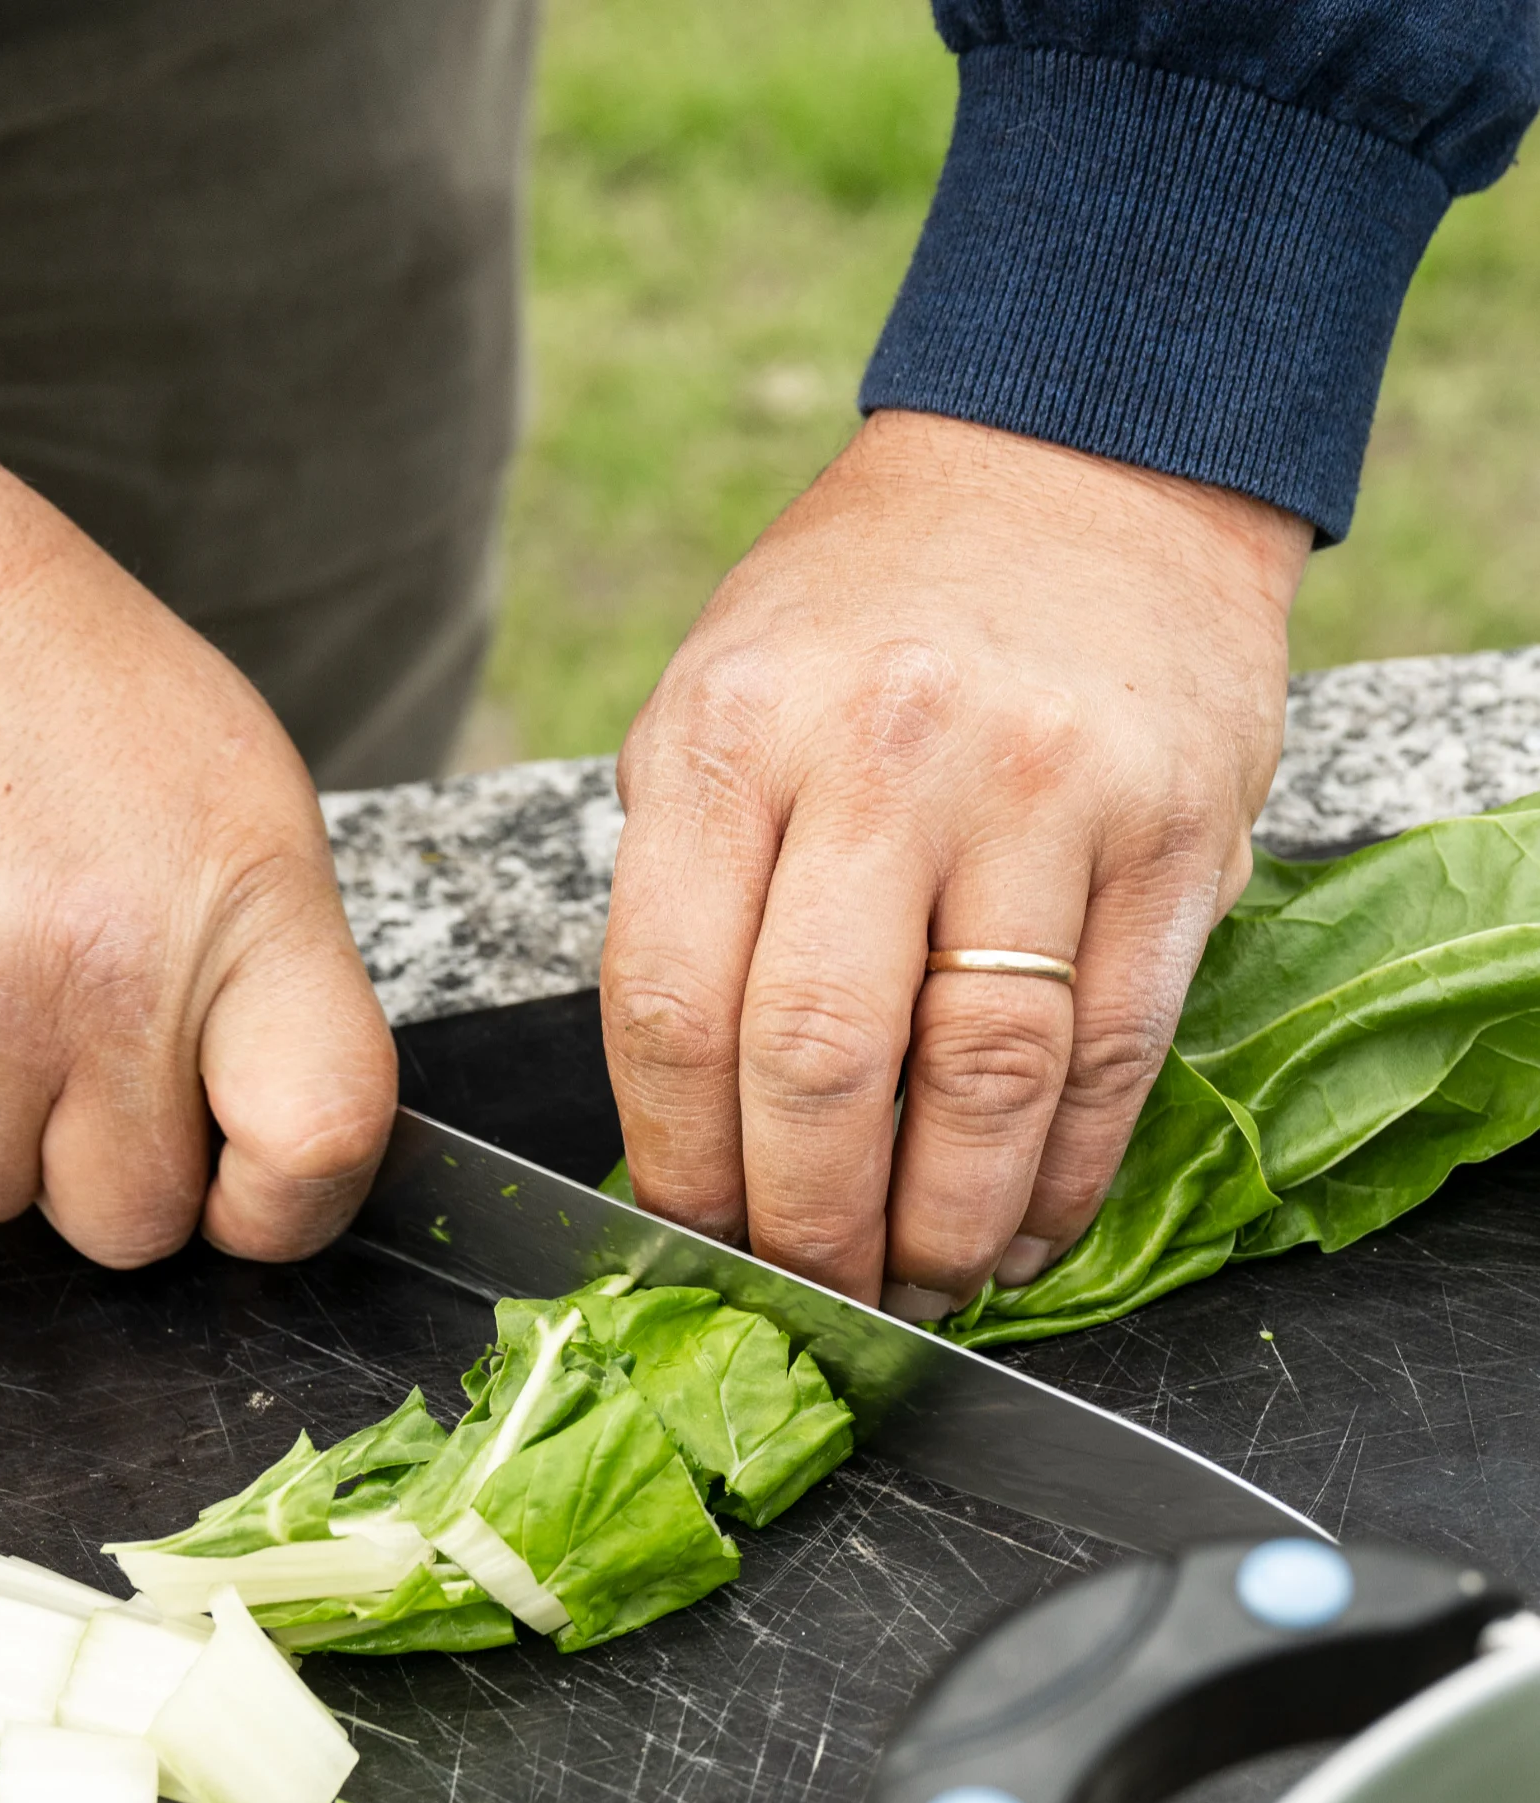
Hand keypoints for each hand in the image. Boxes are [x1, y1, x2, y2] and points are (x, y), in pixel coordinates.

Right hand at [0, 345, 394, 1269]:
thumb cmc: (31, 670)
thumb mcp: (228, 783)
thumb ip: (264, 969)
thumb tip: (266, 1141)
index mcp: (243, 896)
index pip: (321, 1136)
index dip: (288, 1208)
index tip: (245, 1199)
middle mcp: (107, 964)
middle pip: (133, 1218)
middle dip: (96, 1166)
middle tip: (53, 1047)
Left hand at [602, 410, 1311, 1312]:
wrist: (1079, 461)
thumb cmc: (869, 616)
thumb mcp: (719, 701)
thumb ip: (691, 891)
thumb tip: (686, 1127)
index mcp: (730, 733)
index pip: (668, 1005)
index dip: (678, 1164)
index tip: (690, 1242)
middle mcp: (882, 758)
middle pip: (820, 1064)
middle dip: (807, 1228)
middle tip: (811, 1297)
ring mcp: (1041, 796)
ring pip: (982, 1081)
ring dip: (943, 1229)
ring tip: (920, 1290)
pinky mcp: (1177, 835)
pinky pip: (1114, 1055)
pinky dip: (1065, 1177)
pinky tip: (1023, 1228)